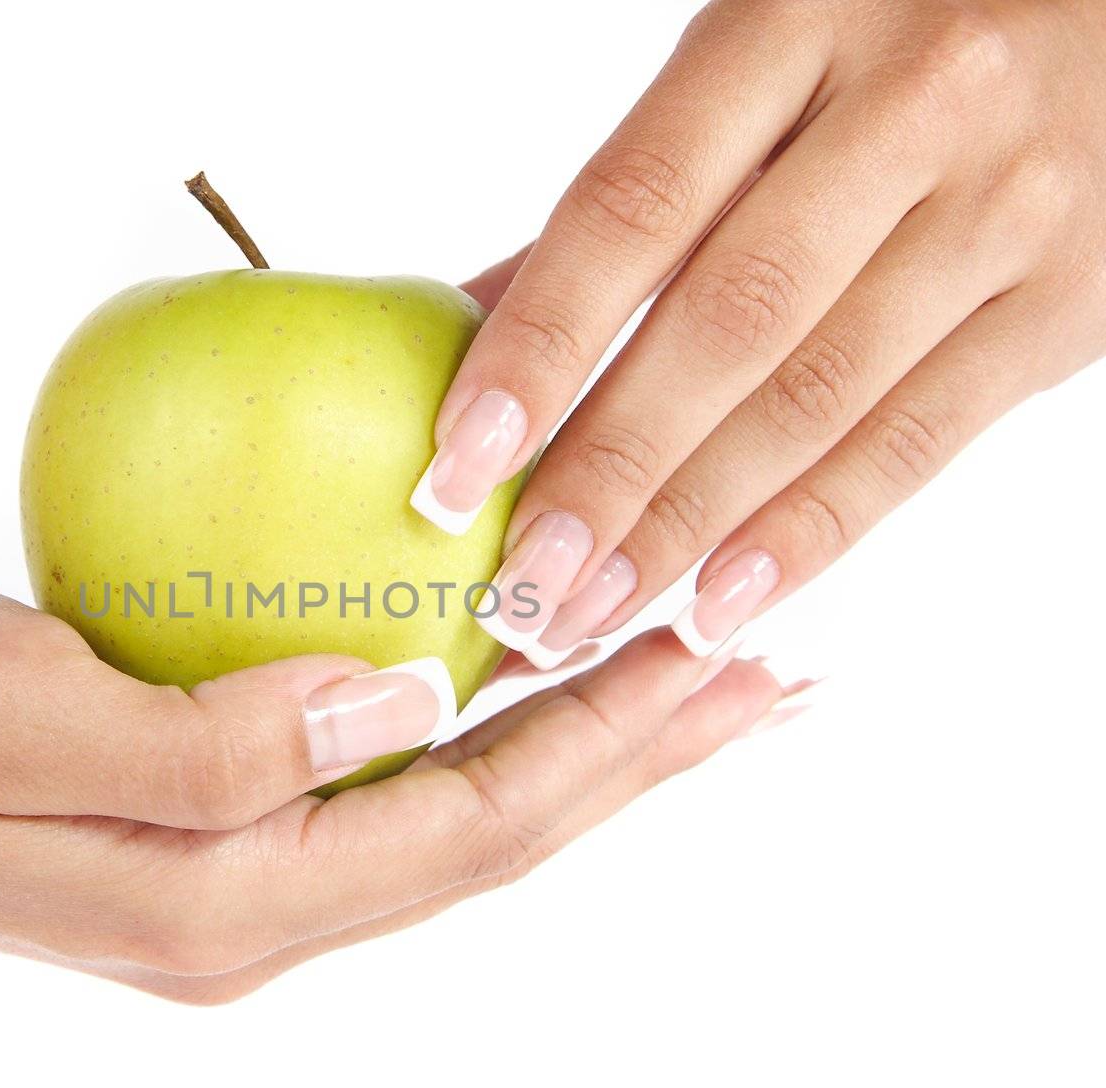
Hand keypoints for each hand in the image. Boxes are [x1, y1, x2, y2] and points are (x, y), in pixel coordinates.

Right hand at [0, 555, 795, 1002]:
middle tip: (755, 669)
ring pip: (441, 820)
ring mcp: (214, 884)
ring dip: (567, 748)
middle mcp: (235, 920)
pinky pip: (366, 782)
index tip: (721, 660)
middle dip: (632, 756)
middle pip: (485, 838)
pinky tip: (499, 675)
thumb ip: (199, 744)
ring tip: (673, 678)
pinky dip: (463, 726)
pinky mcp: (188, 831)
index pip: (465, 830)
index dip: (609, 748)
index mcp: (209, 909)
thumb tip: (393, 706)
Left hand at [413, 0, 1105, 663]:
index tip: (456, 465)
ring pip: (816, 402)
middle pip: (726, 326)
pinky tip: (718, 603)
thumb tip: (480, 329)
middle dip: (606, 475)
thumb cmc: (894, 31)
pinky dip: (809, 536)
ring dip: (686, 530)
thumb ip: (636, 192)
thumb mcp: (759, 59)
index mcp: (794, 18)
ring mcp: (1009, 206)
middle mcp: (915, 105)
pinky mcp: (1071, 301)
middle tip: (516, 584)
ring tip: (587, 615)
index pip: (635, 209)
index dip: (538, 348)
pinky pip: (919, 443)